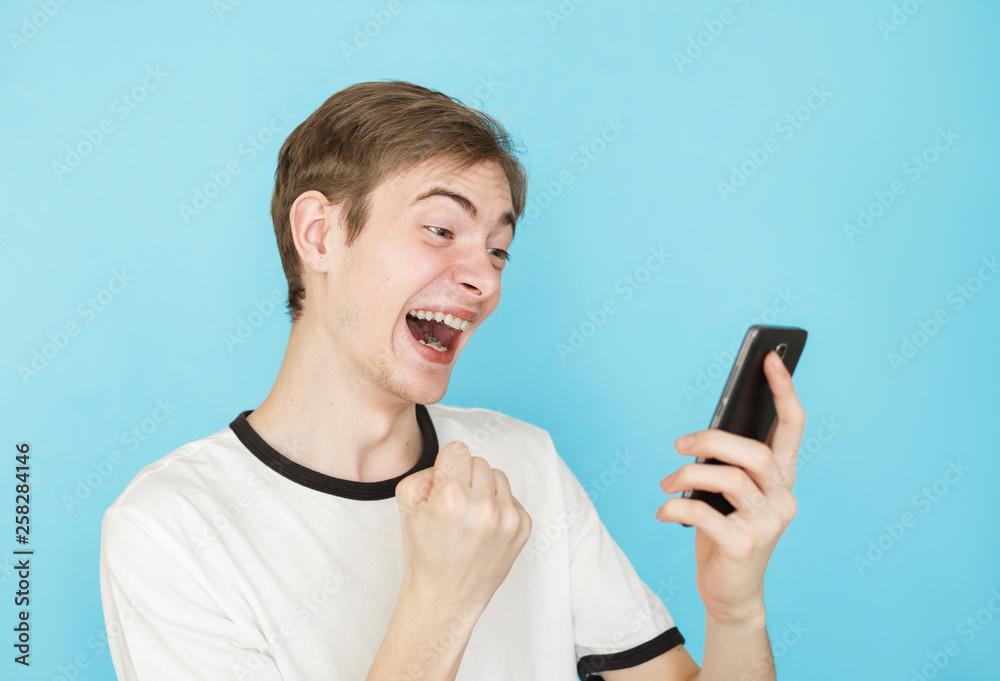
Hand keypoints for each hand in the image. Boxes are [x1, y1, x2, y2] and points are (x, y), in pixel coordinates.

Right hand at [395, 441, 531, 613]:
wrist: (446, 596)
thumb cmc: (425, 551)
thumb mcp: (407, 504)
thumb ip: (427, 471)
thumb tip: (451, 463)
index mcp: (453, 497)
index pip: (458, 450)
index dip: (446, 467)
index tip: (443, 486)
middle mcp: (484, 506)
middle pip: (478, 462)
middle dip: (465, 478)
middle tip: (454, 507)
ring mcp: (507, 518)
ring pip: (498, 476)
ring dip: (484, 490)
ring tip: (470, 516)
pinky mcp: (522, 528)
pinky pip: (511, 496)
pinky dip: (498, 507)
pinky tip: (484, 528)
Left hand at [655, 350, 805, 622]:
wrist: (730, 593)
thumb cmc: (725, 532)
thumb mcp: (728, 495)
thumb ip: (727, 465)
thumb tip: (699, 438)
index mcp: (782, 478)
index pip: (792, 427)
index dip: (784, 391)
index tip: (770, 358)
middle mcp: (783, 498)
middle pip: (755, 452)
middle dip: (712, 440)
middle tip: (680, 444)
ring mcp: (769, 524)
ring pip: (731, 478)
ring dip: (688, 475)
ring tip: (667, 483)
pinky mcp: (745, 546)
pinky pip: (704, 513)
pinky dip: (676, 507)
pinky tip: (663, 512)